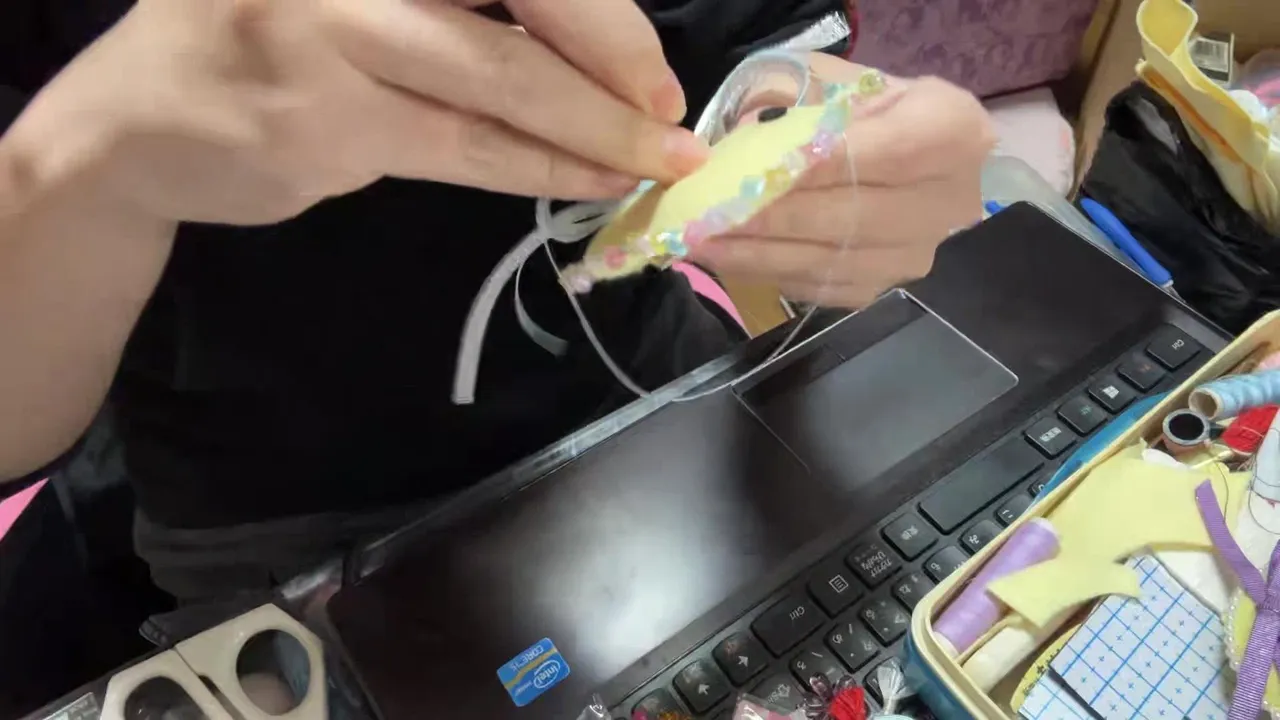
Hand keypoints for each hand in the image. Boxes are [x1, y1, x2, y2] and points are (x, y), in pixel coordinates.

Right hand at [5, 0, 708, 225]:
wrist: (136, 122)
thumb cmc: (263, 35)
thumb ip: (453, 0)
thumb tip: (594, 39)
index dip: (595, 8)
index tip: (649, 62)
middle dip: (613, 58)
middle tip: (669, 110)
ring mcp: (327, 33)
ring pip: (500, 82)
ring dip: (594, 128)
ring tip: (659, 159)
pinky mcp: (325, 123)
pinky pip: (463, 149)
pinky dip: (538, 168)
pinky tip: (591, 180)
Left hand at [687, 56, 993, 307]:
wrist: (919, 162)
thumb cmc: (874, 111)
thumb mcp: (844, 83)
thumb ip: (798, 99)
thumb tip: (736, 141)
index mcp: (950, 132)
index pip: (879, 153)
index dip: (814, 167)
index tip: (752, 173)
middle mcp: (946, 202)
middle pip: (847, 216)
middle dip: (767, 218)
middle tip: (705, 216)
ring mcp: (916, 255)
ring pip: (828, 261)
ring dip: (756, 256)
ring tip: (699, 243)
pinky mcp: (885, 288)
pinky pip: (821, 288)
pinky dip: (769, 274)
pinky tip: (727, 259)